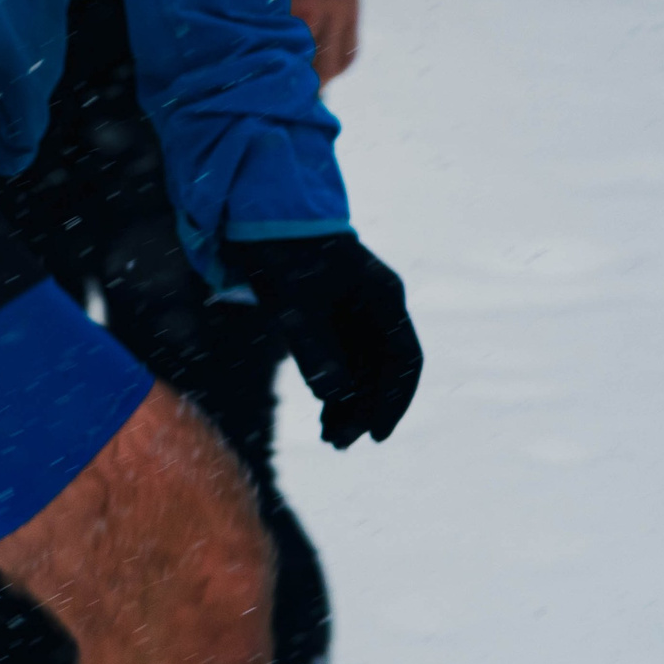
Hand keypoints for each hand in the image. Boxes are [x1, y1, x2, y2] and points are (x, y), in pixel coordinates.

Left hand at [223, 233, 420, 448]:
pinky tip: (324, 417)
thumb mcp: (294, 302)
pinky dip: (336, 389)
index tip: (377, 434)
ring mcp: (356, 313)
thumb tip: (335, 395)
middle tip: (339, 443)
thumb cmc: (282, 253)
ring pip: (364, 369)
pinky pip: (345, 361)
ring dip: (350, 404)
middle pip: (383, 370)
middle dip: (365, 409)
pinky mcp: (333, 318)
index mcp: (383, 297)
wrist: (259, 220)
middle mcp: (377, 307)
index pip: (404, 359)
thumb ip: (314, 348)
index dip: (395, 400)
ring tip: (330, 439)